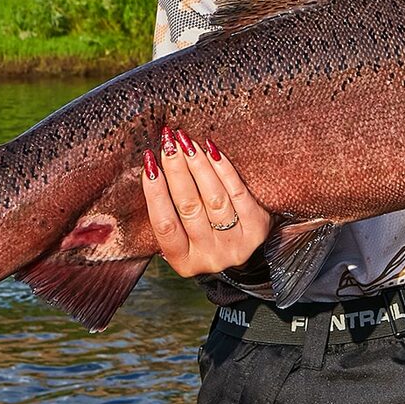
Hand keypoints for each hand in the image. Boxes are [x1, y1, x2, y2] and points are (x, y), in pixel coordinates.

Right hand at [142, 127, 271, 277]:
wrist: (254, 254)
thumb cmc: (208, 237)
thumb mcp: (185, 239)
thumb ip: (170, 214)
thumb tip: (153, 168)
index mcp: (183, 261)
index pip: (164, 224)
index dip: (155, 192)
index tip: (149, 162)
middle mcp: (209, 256)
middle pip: (189, 207)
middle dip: (176, 170)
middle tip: (168, 143)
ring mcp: (234, 244)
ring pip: (213, 198)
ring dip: (198, 165)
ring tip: (187, 142)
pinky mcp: (255, 230)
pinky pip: (237, 193)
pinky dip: (223, 169)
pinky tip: (212, 150)